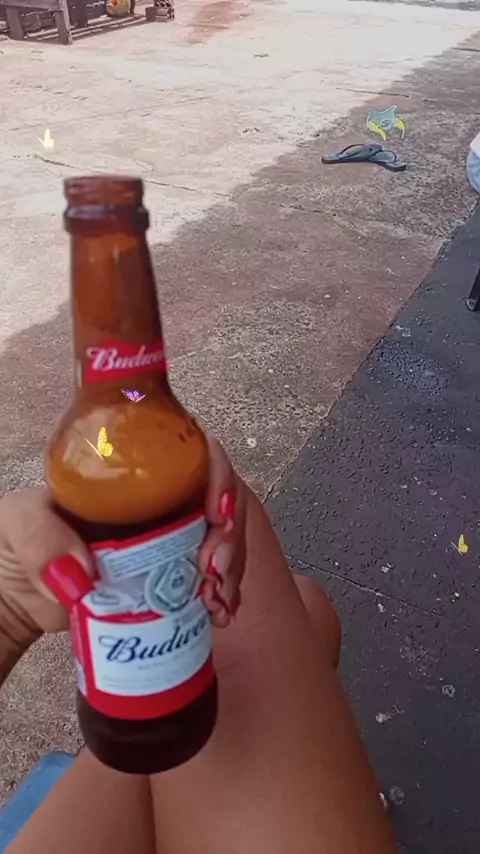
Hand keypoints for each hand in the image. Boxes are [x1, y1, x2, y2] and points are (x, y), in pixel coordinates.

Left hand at [0, 437, 245, 650]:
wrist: (17, 595)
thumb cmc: (17, 541)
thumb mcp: (18, 522)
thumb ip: (41, 538)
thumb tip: (85, 578)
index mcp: (131, 471)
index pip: (190, 453)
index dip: (217, 476)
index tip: (216, 515)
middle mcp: (158, 498)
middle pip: (217, 499)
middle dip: (230, 535)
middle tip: (215, 571)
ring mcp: (168, 539)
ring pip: (221, 540)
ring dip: (231, 570)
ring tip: (217, 603)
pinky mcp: (170, 577)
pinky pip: (209, 580)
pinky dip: (222, 597)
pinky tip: (218, 615)